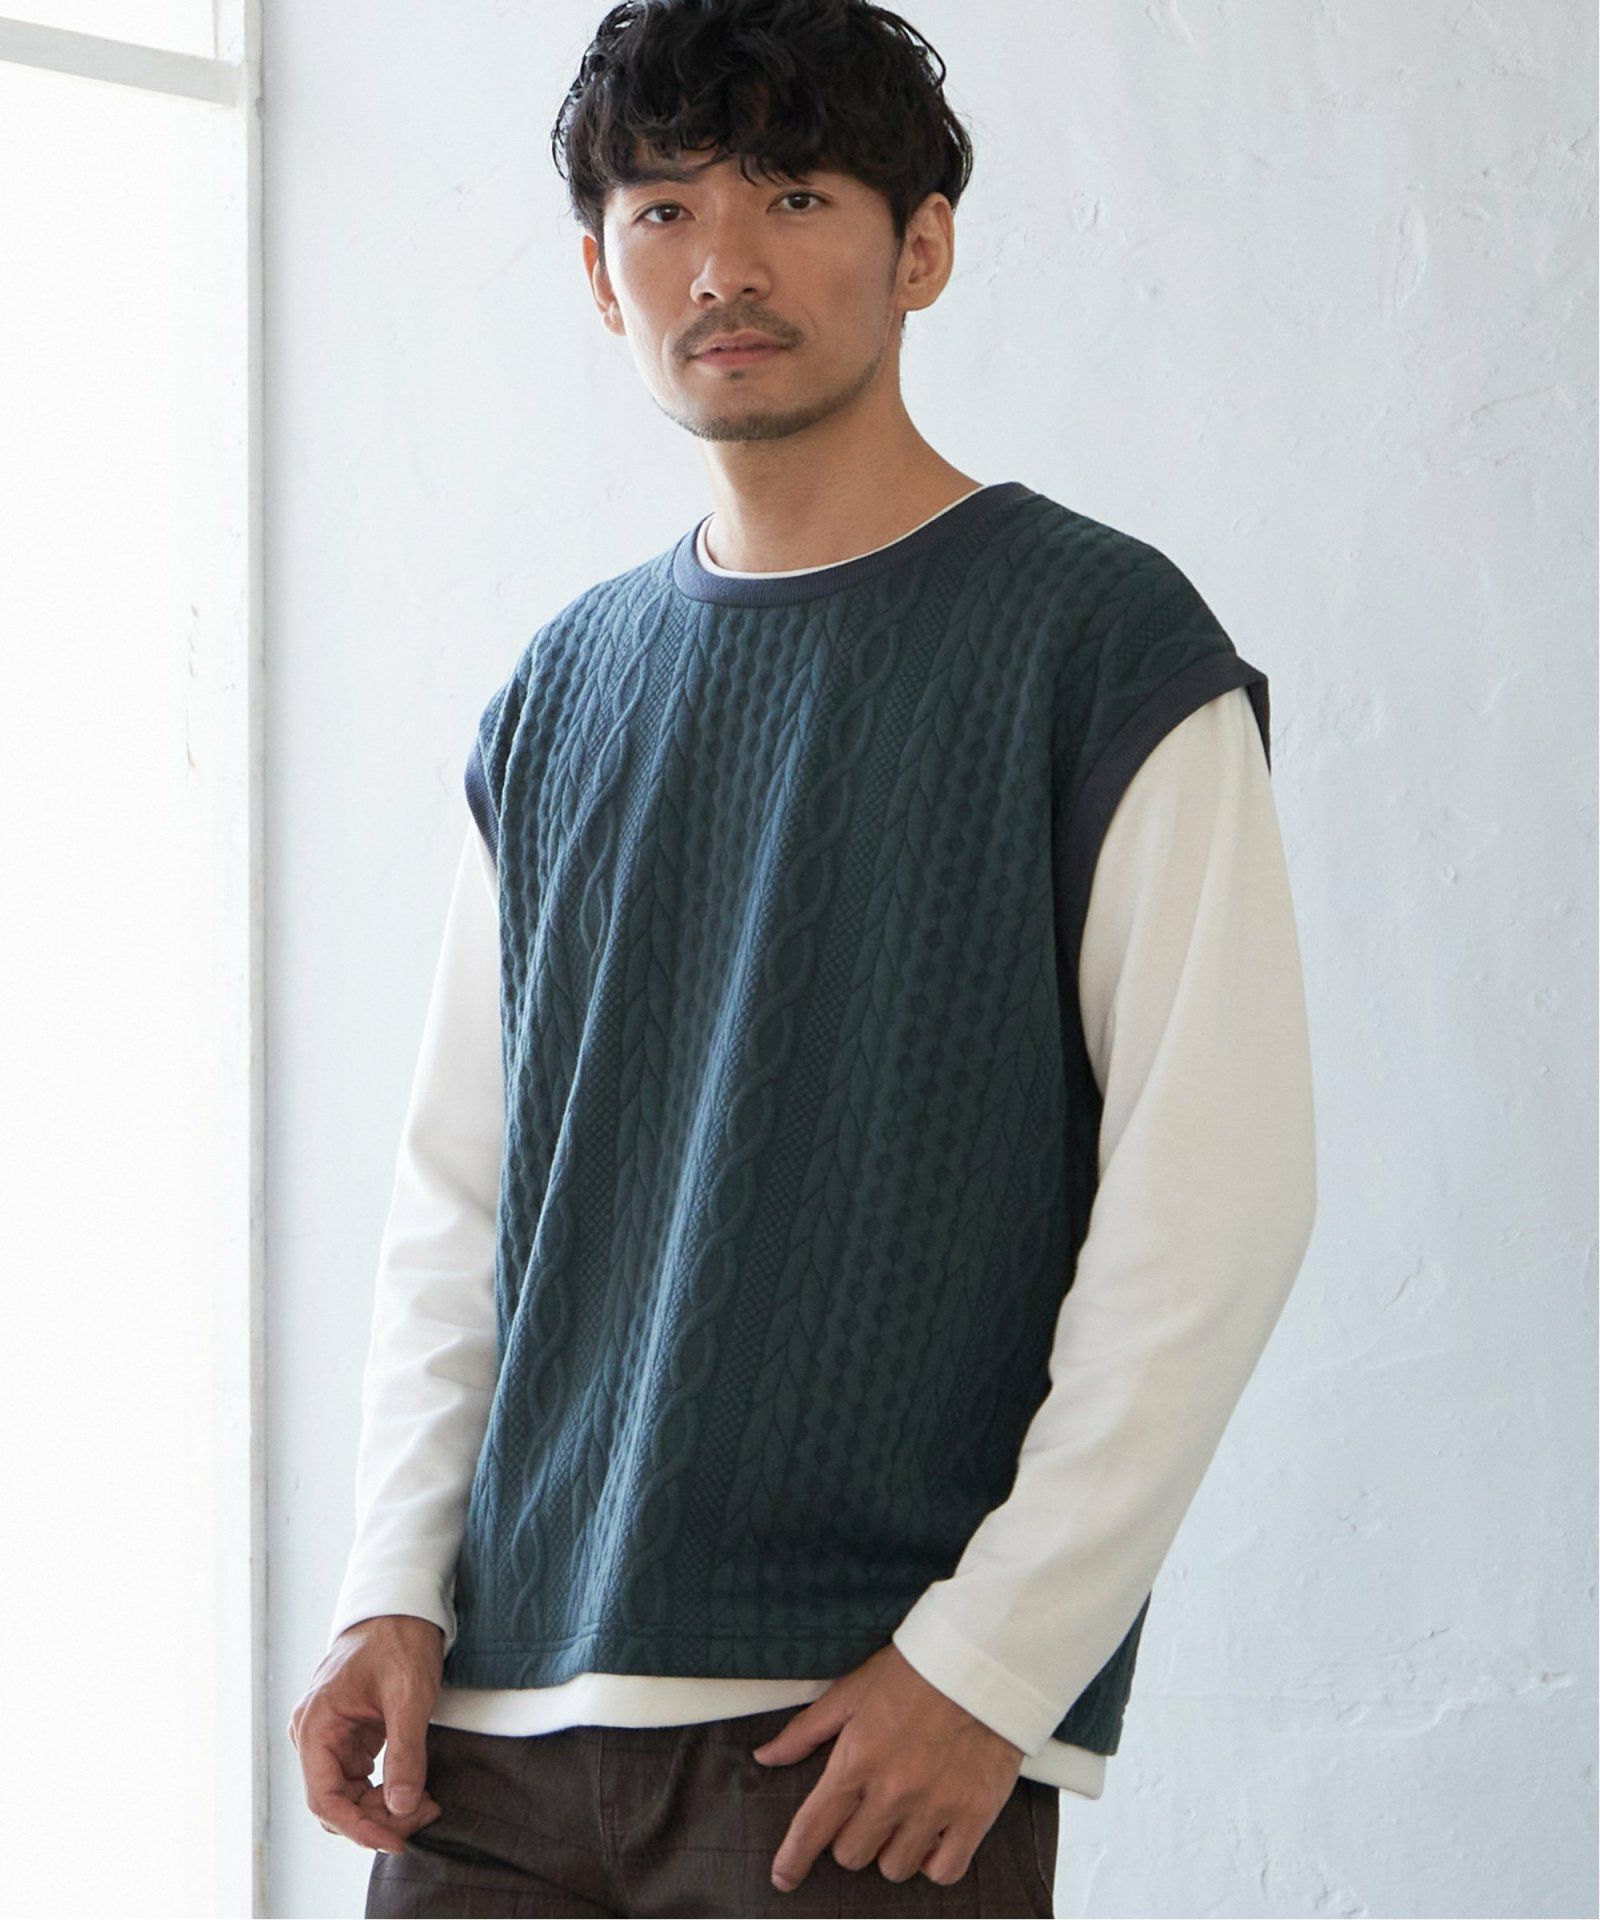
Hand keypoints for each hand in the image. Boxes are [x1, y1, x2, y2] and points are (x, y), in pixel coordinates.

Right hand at [287, 1614, 446, 1853]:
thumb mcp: (409, 1695)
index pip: (325, 1799)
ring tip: (426, 1803)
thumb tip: (402, 1807)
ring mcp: (330, 1737)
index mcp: (316, 1725)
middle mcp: (314, 1735)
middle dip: (379, 1818)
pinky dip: (385, 1791)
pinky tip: (414, 1790)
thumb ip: (406, 1751)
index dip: (359, 1827)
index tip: (396, 1840)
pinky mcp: (349, 1736)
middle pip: (337, 1802)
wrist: (403, 1605)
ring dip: (384, 1808)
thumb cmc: (400, 1640)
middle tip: (425, 1815)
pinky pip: (360, 1779)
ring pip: (349, 1795)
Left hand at [750, 1642, 1025, 1892]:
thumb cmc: (914, 1672)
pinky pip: (943, 1871)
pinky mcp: (975, 1814)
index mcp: (857, 1759)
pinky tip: (934, 1834)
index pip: (813, 1826)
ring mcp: (935, 1806)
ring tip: (904, 1817)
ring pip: (894, 1867)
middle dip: (852, 1836)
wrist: (982, 1660)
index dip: (793, 1858)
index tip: (784, 1876)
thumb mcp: (852, 1692)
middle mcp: (892, 1790)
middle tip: (868, 1809)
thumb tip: (765, 1756)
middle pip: (851, 1854)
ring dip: (892, 1848)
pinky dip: (935, 1861)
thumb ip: (806, 1731)